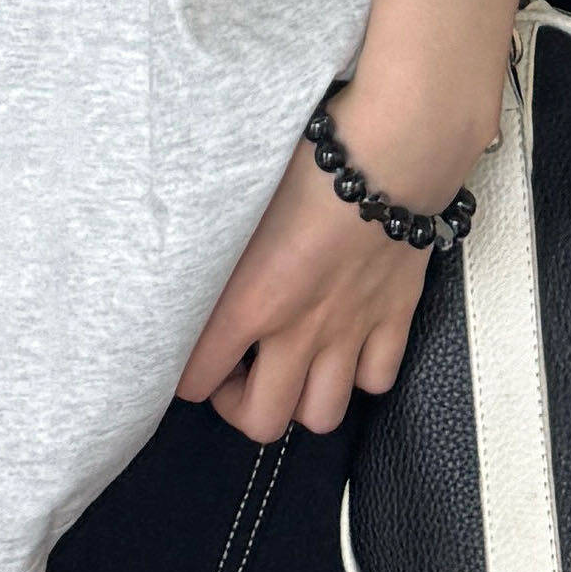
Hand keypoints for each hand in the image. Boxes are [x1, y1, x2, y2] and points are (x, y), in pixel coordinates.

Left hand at [176, 83, 491, 445]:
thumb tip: (176, 260)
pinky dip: (358, 374)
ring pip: (322, 415)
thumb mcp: (237, 200)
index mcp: (252, 299)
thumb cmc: (309, 159)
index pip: (196, 379)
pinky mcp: (394, 318)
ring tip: (288, 367)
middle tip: (236, 372)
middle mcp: (300, 329)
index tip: (186, 359)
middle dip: (239, 406)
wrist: (390, 149)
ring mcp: (351, 329)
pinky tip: (343, 346)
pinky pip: (376, 381)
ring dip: (299, 399)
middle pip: (263, 421)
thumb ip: (209, 246)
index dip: (184, 378)